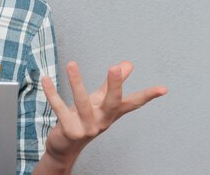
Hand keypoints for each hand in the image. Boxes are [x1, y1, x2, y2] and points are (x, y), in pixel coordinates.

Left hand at [41, 61, 166, 162]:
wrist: (65, 146)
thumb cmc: (83, 118)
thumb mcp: (99, 100)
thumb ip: (110, 83)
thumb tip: (128, 64)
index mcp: (110, 113)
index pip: (132, 103)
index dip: (147, 95)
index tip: (164, 88)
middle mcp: (101, 121)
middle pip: (112, 103)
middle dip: (114, 85)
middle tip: (114, 67)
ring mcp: (86, 127)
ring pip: (82, 103)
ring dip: (76, 83)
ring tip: (71, 64)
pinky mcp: (69, 130)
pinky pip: (60, 109)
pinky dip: (52, 94)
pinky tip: (45, 79)